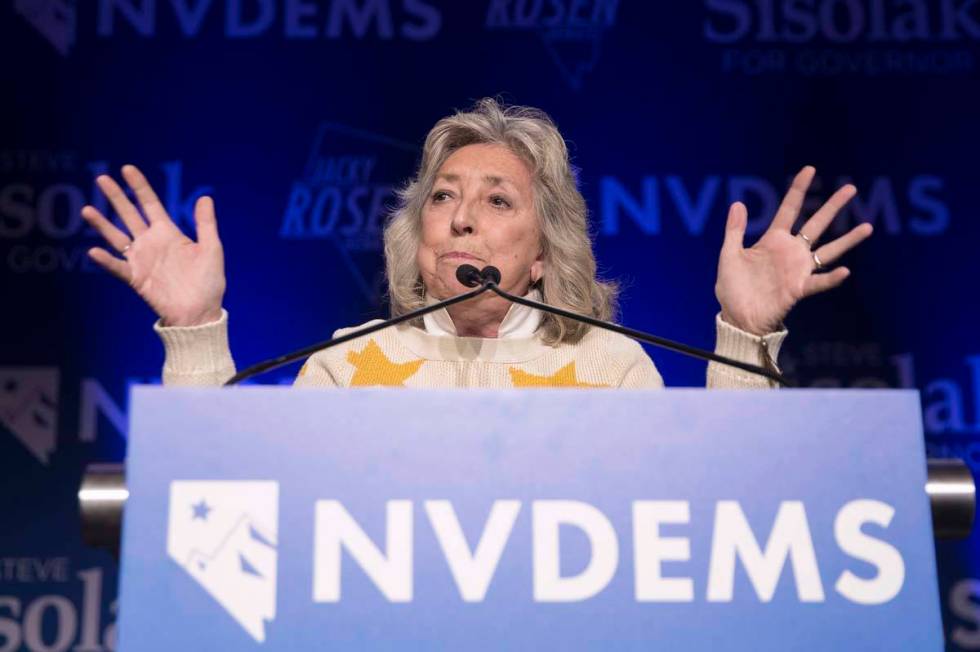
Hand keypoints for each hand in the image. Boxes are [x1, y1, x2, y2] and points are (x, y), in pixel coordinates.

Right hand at [82, 165, 225, 326]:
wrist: (200, 313)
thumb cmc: (209, 282)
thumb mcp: (211, 249)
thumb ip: (206, 224)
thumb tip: (205, 197)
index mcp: (169, 234)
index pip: (150, 205)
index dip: (140, 187)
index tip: (127, 168)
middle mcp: (151, 243)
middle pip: (129, 215)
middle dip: (116, 197)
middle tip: (102, 179)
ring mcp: (141, 260)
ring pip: (117, 237)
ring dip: (102, 225)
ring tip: (87, 210)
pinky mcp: (136, 279)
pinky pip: (118, 267)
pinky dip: (106, 260)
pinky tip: (95, 251)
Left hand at [715, 166, 872, 335]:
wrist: (737, 317)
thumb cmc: (732, 288)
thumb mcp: (729, 255)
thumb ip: (735, 231)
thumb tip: (738, 203)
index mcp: (773, 240)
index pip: (789, 210)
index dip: (798, 190)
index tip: (810, 169)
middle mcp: (790, 251)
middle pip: (816, 224)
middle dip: (833, 206)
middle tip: (851, 188)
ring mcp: (797, 269)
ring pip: (828, 250)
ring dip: (847, 240)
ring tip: (868, 227)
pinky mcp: (799, 289)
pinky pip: (819, 282)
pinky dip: (832, 278)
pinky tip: (846, 271)